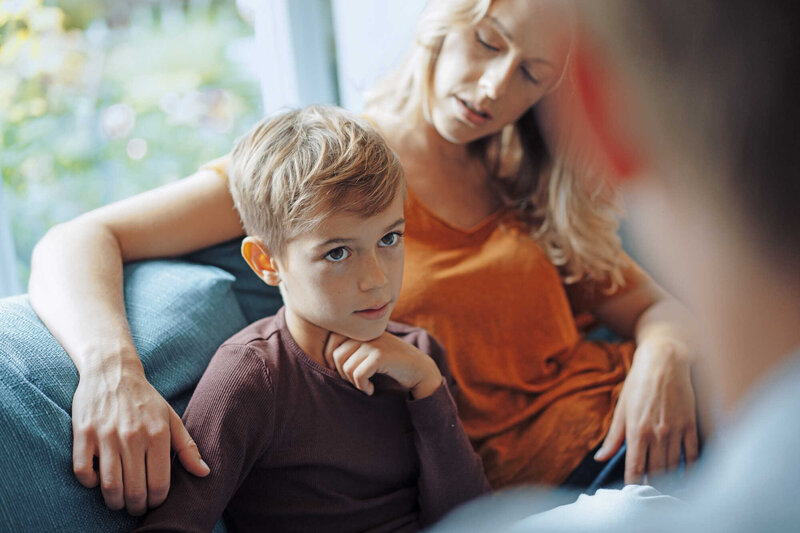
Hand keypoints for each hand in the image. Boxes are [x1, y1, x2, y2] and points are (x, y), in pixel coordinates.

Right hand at [71, 367, 209, 514]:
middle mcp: (133, 436)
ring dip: (114, 502)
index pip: (159, 483)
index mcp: (158, 434)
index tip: (154, 502)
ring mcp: (106, 435)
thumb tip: (204, 473)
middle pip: (135, 490)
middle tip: (136, 507)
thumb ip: (188, 447)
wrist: (112, 371)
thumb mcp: (171, 418)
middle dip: (137, 507)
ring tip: (119, 502)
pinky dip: (90, 483)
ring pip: (109, 486)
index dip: (157, 501)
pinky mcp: (83, 434)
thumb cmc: (145, 400)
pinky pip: (83, 471)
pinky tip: (98, 480)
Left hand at [323, 332, 441, 398]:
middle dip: (342, 373)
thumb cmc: (390, 363)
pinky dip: (362, 386)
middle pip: (336, 355)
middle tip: (356, 381)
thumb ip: (350, 349)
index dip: (330, 360)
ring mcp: (373, 342)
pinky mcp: (380, 355)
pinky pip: (358, 374)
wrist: (419, 368)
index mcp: (360, 330)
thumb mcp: (369, 352)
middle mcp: (366, 333)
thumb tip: (324, 362)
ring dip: (353, 382)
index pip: (331, 341)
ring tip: (365, 385)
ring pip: (345, 366)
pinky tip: (371, 389)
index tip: (344, 373)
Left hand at [594, 337, 698, 483]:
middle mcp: (657, 434)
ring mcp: (676, 430)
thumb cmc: (638, 384)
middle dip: (651, 485)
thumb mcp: (621, 409)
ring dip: (669, 480)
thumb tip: (599, 458)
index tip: (631, 494)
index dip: (633, 485)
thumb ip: (613, 437)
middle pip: (656, 471)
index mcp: (636, 431)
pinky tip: (685, 476)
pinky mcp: (691, 425)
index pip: (635, 468)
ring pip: (674, 466)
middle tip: (648, 494)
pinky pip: (692, 454)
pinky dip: (689, 468)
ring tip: (664, 489)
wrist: (664, 361)